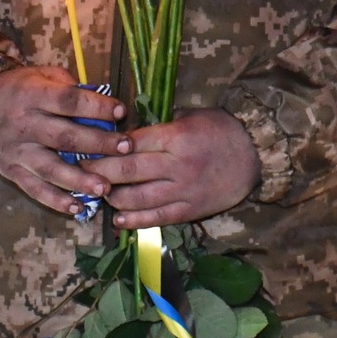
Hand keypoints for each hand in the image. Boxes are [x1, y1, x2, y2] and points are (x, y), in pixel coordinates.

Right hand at [0, 65, 129, 215]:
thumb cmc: (21, 89)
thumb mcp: (43, 76)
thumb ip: (71, 89)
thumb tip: (106, 104)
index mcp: (33, 95)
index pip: (69, 101)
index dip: (96, 107)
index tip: (121, 111)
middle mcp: (23, 124)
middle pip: (64, 137)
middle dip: (98, 143)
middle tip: (125, 148)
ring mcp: (17, 151)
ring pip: (50, 169)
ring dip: (79, 180)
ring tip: (104, 187)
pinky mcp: (11, 171)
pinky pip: (34, 189)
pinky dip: (56, 201)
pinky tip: (78, 208)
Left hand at [94, 108, 258, 228]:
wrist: (256, 154)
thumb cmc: (222, 130)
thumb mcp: (192, 117)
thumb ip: (161, 127)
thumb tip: (127, 135)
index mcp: (177, 137)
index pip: (131, 143)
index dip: (105, 145)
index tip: (87, 145)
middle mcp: (176, 165)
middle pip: (126, 170)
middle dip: (98, 170)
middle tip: (80, 169)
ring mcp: (182, 190)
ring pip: (135, 197)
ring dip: (112, 196)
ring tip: (99, 191)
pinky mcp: (189, 209)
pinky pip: (156, 217)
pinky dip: (133, 219)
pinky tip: (118, 218)